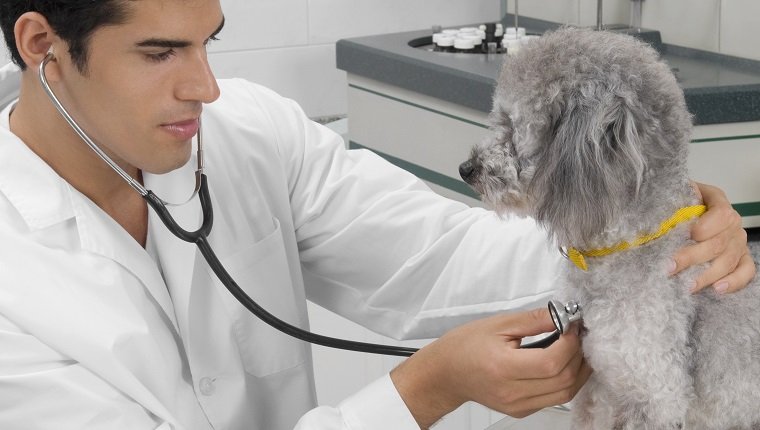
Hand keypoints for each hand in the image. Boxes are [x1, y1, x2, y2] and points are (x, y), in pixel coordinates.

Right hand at [390, 309, 591, 427]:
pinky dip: (566, 380)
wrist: (446, 373)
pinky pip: (555, 399)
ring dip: (578, 370)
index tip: (572, 326)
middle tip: (578, 334)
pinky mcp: (522, 410)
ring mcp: (518, 405)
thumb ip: (534, 320)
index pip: (552, 362)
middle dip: (579, 354)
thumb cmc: (465, 346)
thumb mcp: (498, 324)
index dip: (570, 343)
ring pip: (566, 393)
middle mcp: (512, 392)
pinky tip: (563, 363)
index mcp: (503, 367)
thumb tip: (563, 315)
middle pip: (564, 380)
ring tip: (576, 348)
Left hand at [670, 181, 754, 293]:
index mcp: (716, 200)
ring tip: (688, 285)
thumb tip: (662, 219)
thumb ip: (670, 203)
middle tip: (670, 267)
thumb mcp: (672, 196)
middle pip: (719, 242)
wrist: (679, 210)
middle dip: (693, 257)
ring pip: (729, 260)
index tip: (687, 235)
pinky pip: (745, 270)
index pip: (721, 214)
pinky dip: (734, 281)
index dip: (706, 227)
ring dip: (707, 275)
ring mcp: (738, 240)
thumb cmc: (676, 203)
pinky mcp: (740, 257)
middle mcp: (732, 220)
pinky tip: (717, 288)